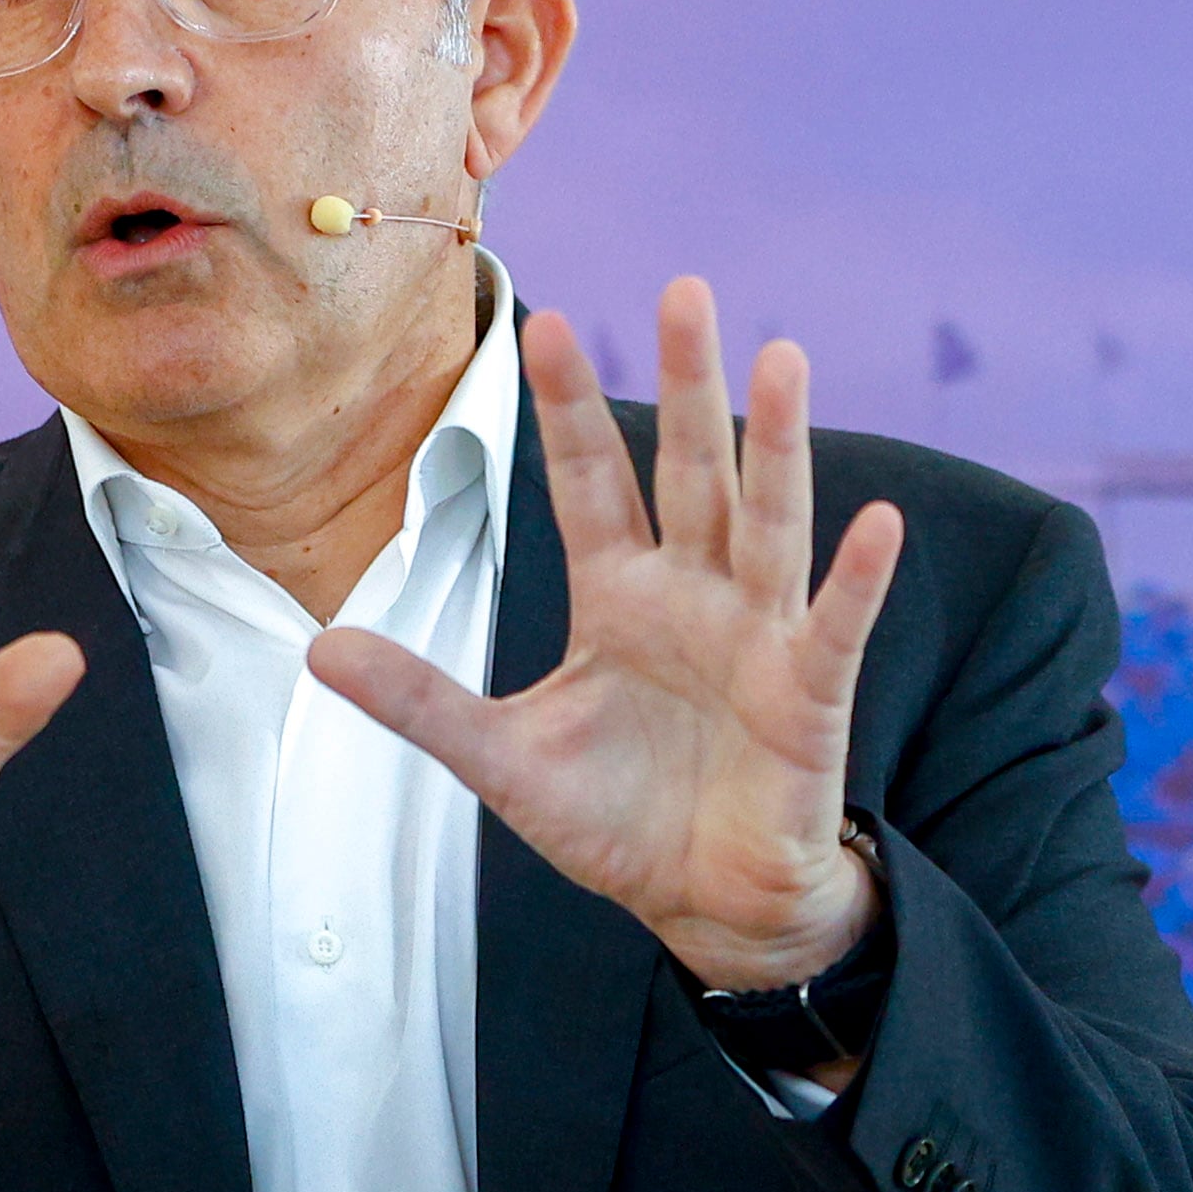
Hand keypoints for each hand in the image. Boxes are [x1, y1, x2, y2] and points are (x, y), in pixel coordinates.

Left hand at [308, 280, 899, 999]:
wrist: (702, 902)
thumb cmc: (616, 819)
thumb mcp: (501, 760)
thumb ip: (421, 702)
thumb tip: (318, 650)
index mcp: (618, 593)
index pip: (588, 482)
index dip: (569, 408)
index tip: (544, 321)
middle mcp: (692, 594)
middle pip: (688, 470)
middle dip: (686, 384)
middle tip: (683, 290)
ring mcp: (758, 636)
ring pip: (767, 521)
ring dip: (776, 446)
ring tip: (783, 359)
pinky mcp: (809, 696)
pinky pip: (833, 627)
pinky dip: (855, 579)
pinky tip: (874, 523)